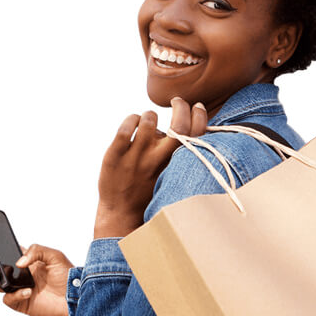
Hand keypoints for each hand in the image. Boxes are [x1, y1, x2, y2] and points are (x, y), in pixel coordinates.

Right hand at [0, 244, 73, 315]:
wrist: (75, 295)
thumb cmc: (66, 274)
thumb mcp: (54, 255)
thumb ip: (37, 251)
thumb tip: (19, 262)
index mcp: (28, 261)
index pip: (8, 254)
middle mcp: (21, 274)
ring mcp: (19, 289)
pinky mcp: (21, 303)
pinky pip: (9, 299)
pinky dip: (15, 294)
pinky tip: (28, 291)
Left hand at [95, 97, 207, 237]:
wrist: (121, 213)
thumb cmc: (150, 191)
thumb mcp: (172, 175)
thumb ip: (181, 155)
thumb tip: (192, 127)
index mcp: (174, 166)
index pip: (196, 135)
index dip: (200, 116)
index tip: (197, 106)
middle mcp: (157, 160)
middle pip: (179, 125)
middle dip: (181, 107)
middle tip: (177, 101)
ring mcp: (136, 157)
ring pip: (149, 119)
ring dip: (150, 115)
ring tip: (147, 121)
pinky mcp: (115, 155)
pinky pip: (126, 127)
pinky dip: (131, 119)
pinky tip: (133, 122)